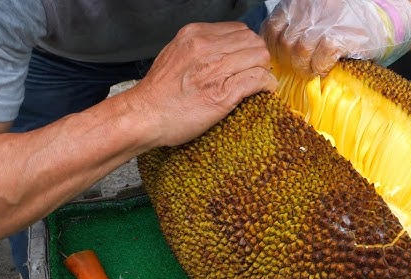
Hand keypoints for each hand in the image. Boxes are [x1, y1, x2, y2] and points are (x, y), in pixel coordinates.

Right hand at [127, 22, 277, 146]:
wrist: (144, 115)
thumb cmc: (158, 92)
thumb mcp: (175, 54)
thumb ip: (199, 48)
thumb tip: (223, 50)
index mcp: (195, 35)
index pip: (240, 30)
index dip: (247, 46)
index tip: (246, 60)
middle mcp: (206, 47)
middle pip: (253, 41)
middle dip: (258, 57)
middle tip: (254, 72)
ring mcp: (216, 69)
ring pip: (260, 57)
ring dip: (264, 70)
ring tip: (257, 83)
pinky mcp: (224, 93)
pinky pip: (258, 79)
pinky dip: (266, 85)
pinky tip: (263, 91)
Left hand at [262, 0, 410, 76]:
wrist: (393, 16)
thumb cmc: (356, 20)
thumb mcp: (322, 15)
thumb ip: (301, 26)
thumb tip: (281, 52)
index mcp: (302, 2)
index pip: (272, 27)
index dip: (274, 47)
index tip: (282, 58)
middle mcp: (310, 9)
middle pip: (284, 42)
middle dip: (289, 60)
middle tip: (300, 68)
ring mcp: (326, 23)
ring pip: (299, 51)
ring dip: (304, 67)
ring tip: (313, 70)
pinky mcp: (341, 37)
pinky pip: (320, 59)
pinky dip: (320, 68)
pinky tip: (327, 68)